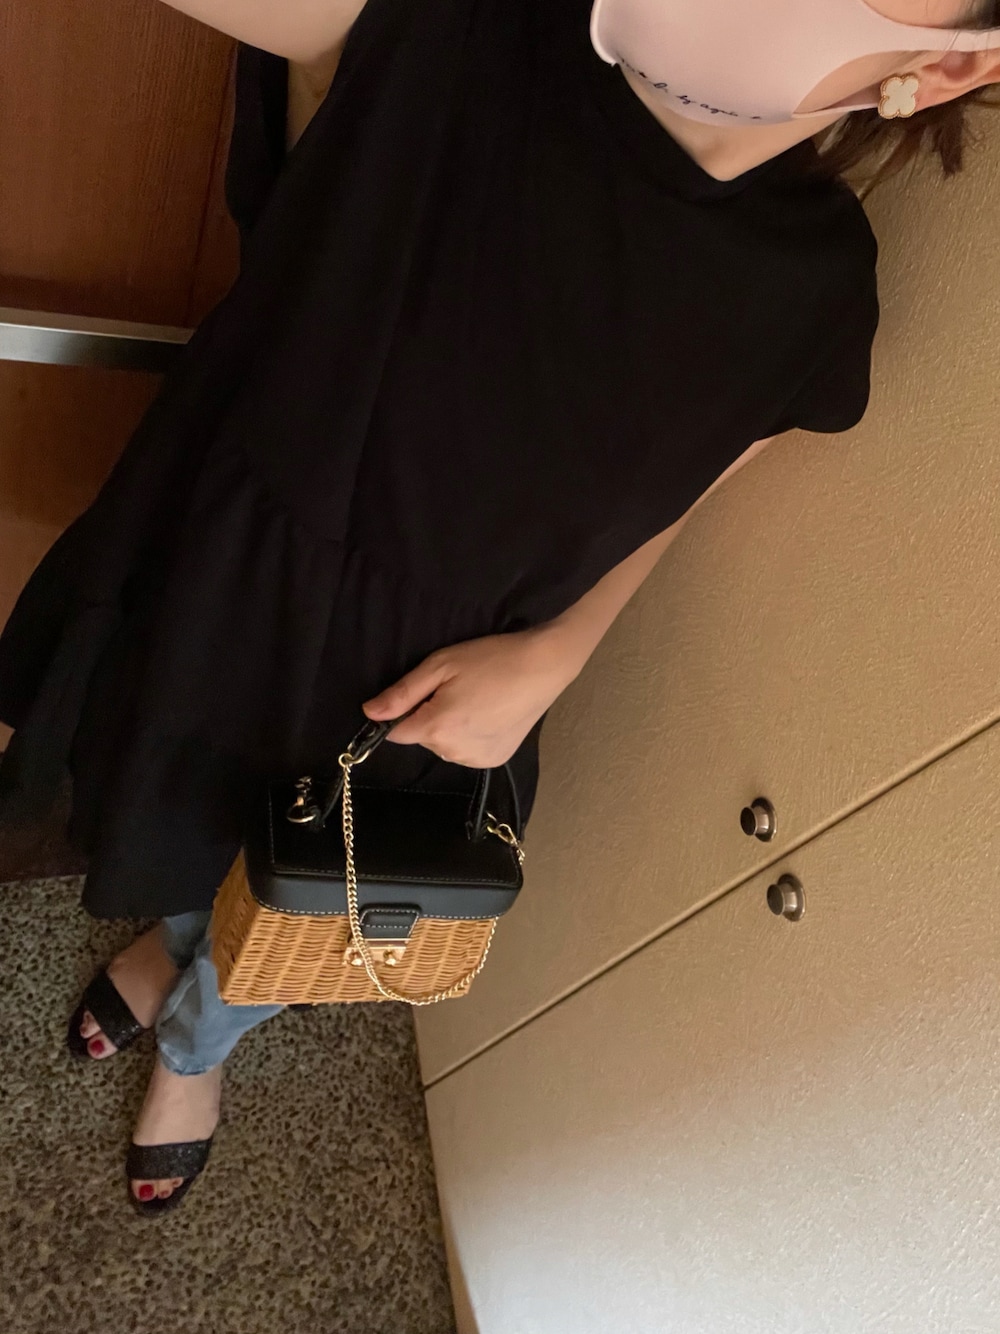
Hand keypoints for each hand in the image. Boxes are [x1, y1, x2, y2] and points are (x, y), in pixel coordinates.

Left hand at [362, 626, 577, 767]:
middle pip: (422, 738)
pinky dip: (469, 737)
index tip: (423, 692)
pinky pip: (465, 752)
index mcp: (437, 728)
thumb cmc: (491, 659)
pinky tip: (487, 715)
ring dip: (449, 729)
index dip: (401, 713)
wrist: (542, 667)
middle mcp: (454, 751)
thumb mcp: (440, 666)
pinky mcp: (494, 760)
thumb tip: (370, 712)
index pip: (395, 733)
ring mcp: (476, 759)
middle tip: (456, 689)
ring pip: (444, 747)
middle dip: (429, 717)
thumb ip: (402, 693)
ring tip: (474, 700)